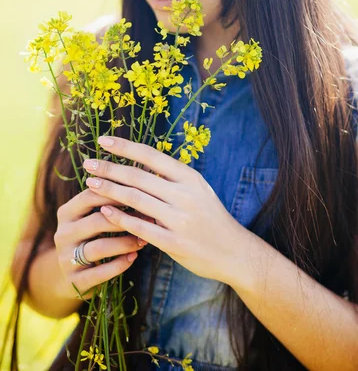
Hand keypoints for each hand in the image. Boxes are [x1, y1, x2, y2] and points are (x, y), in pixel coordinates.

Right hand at [54, 188, 149, 299]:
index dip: (115, 193)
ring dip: (124, 243)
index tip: (140, 192)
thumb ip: (109, 200)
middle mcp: (63, 234)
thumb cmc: (91, 237)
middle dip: (124, 220)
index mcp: (66, 213)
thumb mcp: (92, 217)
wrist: (69, 275)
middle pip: (95, 222)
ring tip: (143, 240)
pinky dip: (119, 265)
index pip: (89, 197)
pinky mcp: (73, 281)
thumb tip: (143, 178)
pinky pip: (99, 273)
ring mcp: (65, 258)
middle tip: (148, 219)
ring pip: (98, 248)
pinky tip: (133, 257)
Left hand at [83, 136, 247, 285]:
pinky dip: (120, 218)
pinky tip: (104, 211)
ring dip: (110, 190)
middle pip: (138, 176)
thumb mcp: (198, 190)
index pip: (151, 155)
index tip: (103, 140)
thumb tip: (141, 163)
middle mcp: (185, 194)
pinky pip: (140, 227)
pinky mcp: (174, 242)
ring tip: (91, 182)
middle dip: (110, 168)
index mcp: (190, 177)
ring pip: (136, 199)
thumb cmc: (212, 218)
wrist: (234, 252)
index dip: (125, 146)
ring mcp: (179, 219)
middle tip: (88, 162)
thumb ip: (173, 179)